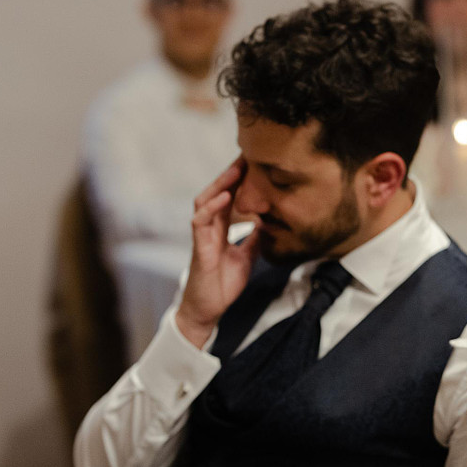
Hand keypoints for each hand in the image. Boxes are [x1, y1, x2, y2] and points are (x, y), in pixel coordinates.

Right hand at [175, 159, 261, 346]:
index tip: (256, 165)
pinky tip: (225, 196)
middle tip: (247, 156)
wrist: (208, 310)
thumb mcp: (246, 258)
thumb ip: (253, 240)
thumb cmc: (223, 284)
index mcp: (220, 229)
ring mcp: (202, 236)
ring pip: (205, 201)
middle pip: (216, 193)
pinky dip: (212, 208)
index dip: (240, 182)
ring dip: (220, 184)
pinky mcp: (199, 248)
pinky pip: (200, 222)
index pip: (229, 198)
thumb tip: (267, 225)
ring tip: (236, 170)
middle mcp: (209, 228)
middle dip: (230, 175)